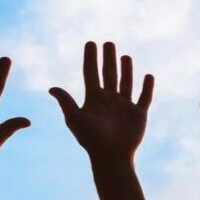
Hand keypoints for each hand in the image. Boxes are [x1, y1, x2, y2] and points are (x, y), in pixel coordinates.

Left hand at [49, 41, 153, 164]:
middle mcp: (109, 100)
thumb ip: (66, 102)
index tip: (90, 43)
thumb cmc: (91, 139)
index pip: (90, 73)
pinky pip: (144, 97)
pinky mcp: (138, 113)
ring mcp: (124, 106)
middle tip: (108, 43)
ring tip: (125, 56)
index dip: (90, 58)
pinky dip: (147, 87)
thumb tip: (51, 88)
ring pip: (126, 83)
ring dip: (126, 69)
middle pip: (108, 74)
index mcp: (93, 99)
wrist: (111, 156)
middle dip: (108, 58)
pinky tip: (148, 75)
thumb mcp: (75, 119)